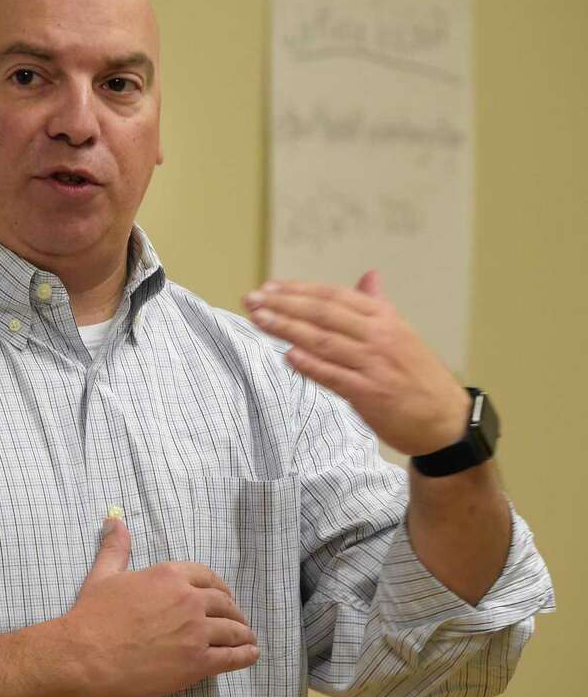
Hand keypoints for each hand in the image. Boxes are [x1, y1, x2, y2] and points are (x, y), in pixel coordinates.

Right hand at [60, 517, 258, 696]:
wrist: (86, 654)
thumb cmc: (93, 614)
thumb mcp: (104, 574)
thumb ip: (116, 547)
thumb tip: (116, 520)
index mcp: (170, 575)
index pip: (208, 577)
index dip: (220, 588)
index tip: (223, 597)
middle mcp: (189, 600)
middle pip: (225, 603)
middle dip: (234, 612)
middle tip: (236, 621)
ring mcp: (196, 633)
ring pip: (233, 631)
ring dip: (244, 635)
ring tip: (248, 640)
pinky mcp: (197, 663)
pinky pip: (231, 658)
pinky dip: (245, 656)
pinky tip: (251, 655)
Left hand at [243, 269, 469, 455]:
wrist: (445, 420)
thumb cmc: (416, 374)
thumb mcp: (401, 333)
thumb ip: (377, 305)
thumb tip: (369, 276)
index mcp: (384, 317)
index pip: (332, 296)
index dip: (298, 290)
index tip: (268, 287)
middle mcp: (379, 336)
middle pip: (322, 314)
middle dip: (283, 304)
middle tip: (251, 299)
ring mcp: (374, 364)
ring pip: (323, 341)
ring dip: (287, 328)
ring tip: (259, 319)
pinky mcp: (370, 393)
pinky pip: (334, 376)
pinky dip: (310, 365)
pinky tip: (287, 355)